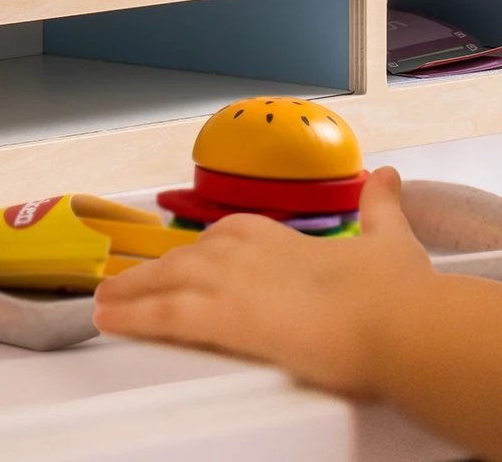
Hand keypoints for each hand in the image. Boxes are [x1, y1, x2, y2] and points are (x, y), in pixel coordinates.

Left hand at [92, 166, 433, 397]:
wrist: (395, 323)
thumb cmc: (395, 293)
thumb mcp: (389, 239)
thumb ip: (380, 208)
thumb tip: (388, 179)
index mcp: (280, 235)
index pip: (227, 237)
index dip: (204, 251)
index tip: (189, 259)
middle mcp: (249, 250)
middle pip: (187, 258)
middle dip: (154, 272)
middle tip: (125, 281)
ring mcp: (233, 281)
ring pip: (167, 281)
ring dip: (132, 292)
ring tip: (105, 302)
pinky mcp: (226, 318)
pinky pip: (165, 315)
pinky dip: (134, 316)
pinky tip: (111, 321)